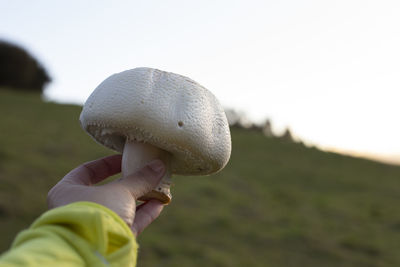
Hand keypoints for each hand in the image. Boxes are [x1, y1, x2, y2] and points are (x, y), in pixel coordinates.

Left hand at [47, 154, 165, 235]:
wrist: (93, 250)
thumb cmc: (98, 211)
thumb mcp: (121, 190)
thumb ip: (140, 178)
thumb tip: (159, 165)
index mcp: (67, 191)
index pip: (87, 171)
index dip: (108, 163)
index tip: (126, 158)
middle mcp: (78, 208)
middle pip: (107, 190)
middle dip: (130, 181)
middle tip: (146, 172)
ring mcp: (94, 224)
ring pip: (120, 207)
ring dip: (141, 197)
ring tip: (159, 187)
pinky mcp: (109, 238)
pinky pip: (128, 222)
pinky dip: (144, 213)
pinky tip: (160, 204)